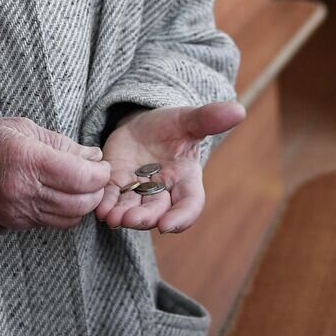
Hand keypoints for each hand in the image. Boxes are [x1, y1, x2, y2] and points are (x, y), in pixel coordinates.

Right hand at [0, 116, 110, 230]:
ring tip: (85, 188)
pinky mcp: (17, 222)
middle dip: (97, 190)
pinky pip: (54, 224)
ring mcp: (20, 209)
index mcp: (28, 159)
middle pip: (79, 202)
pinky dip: (68, 213)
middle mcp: (24, 189)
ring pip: (70, 217)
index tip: (103, 166)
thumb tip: (94, 156)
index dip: (100, 174)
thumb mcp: (28, 129)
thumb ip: (64, 145)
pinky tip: (66, 197)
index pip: (80, 177)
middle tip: (98, 177)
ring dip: (85, 204)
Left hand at [95, 102, 245, 233]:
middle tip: (130, 219)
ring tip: (110, 217)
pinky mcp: (117, 184)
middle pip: (157, 212)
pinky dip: (105, 205)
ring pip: (132, 209)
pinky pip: (112, 199)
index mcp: (186, 179)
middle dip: (144, 218)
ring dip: (122, 216)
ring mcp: (138, 191)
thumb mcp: (188, 119)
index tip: (166, 226)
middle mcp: (163, 191)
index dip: (181, 218)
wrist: (142, 124)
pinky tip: (97, 208)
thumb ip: (208, 118)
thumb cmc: (171, 125)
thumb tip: (238, 109)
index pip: (189, 204)